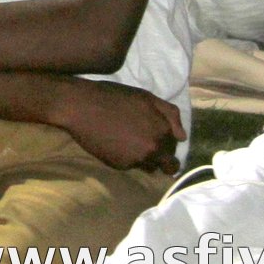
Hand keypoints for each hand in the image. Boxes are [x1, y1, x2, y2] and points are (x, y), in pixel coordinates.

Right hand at [57, 81, 183, 171]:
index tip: (155, 137)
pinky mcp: (119, 166)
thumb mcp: (146, 97)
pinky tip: (115, 144)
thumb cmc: (113, 97)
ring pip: (148, 166)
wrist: (80, 106)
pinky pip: (130, 166)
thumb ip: (170, 114)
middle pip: (165, 163)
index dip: (166, 143)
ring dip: (144, 159)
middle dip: (158, 156)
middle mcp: (153, 149)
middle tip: (143, 143)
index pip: (174, 147)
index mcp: (162, 131)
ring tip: (129, 144)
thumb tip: (182, 137)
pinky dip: (126, 158)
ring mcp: (136, 159)